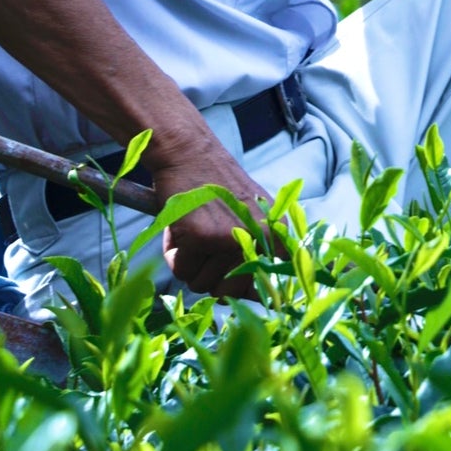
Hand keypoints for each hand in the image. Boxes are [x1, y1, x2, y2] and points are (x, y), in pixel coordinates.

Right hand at [148, 137, 284, 297]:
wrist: (189, 152)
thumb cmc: (215, 188)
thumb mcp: (249, 216)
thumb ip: (256, 255)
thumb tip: (258, 298)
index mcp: (276, 232)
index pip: (271, 285)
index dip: (249, 294)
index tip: (236, 291)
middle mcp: (258, 237)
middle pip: (227, 293)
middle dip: (209, 277)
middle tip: (203, 246)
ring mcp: (230, 237)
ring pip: (200, 284)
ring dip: (190, 264)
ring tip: (193, 230)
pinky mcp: (201, 236)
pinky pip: (181, 270)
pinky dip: (174, 254)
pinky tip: (179, 227)